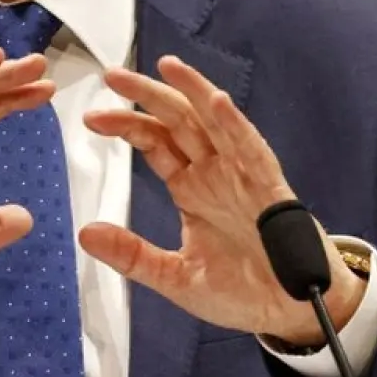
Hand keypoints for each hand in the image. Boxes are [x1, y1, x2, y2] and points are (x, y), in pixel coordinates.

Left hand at [79, 56, 365, 346]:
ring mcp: (242, 175)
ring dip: (192, 91)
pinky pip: (250, 147)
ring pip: (214, 121)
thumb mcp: (176, 277)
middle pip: (178, 121)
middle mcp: (215, 172)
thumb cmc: (242, 291)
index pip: (156, 143)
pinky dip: (233, 123)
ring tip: (167, 66)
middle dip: (147, 95)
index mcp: (192, 189)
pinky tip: (215, 102)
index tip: (92, 118)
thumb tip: (85, 233)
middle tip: (113, 76)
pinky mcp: (268, 186)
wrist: (292, 311)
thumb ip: (133, 255)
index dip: (127, 125)